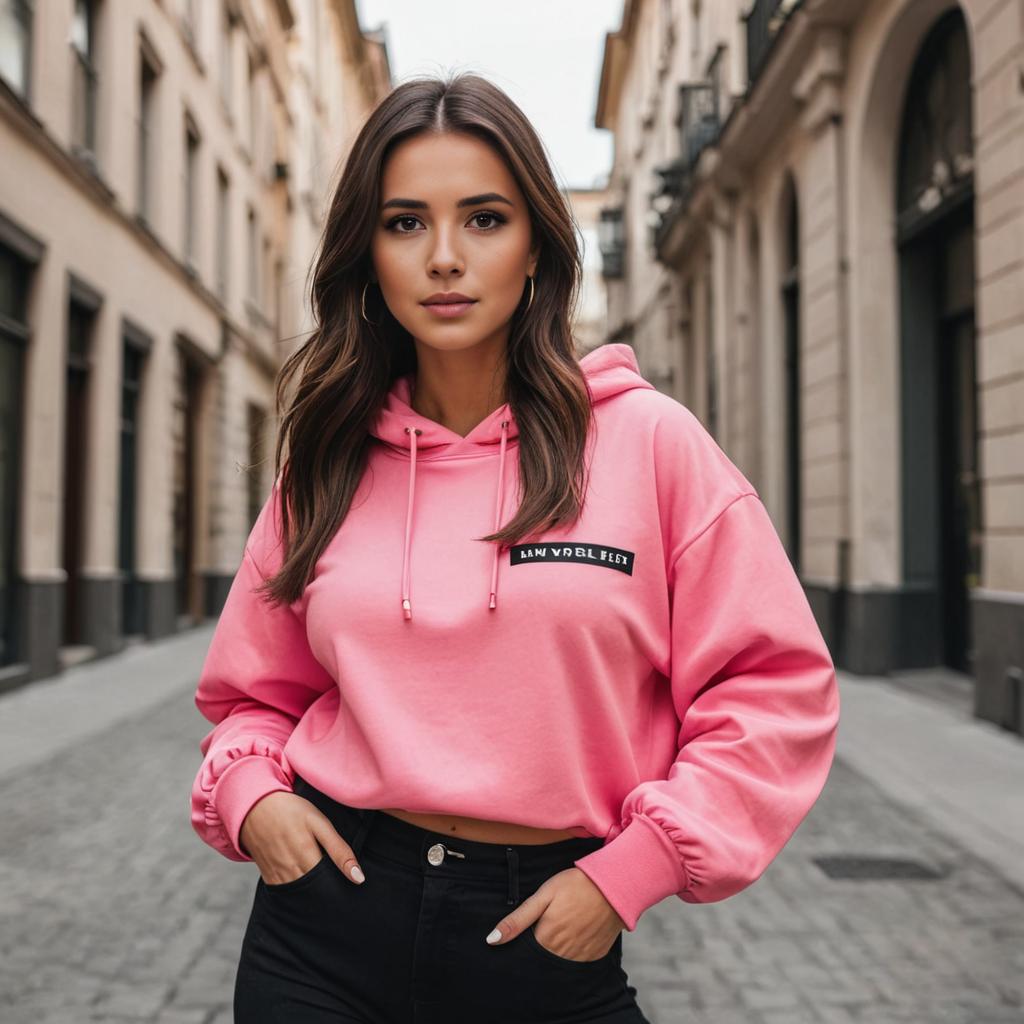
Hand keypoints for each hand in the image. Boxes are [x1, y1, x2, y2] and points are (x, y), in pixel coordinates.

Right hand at [239, 790, 366, 885]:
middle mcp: (291, 872)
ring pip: (301, 897)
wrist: (255, 806)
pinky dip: (298, 893)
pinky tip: (306, 883)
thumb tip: (358, 878)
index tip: (350, 889)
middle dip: (328, 894)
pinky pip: (286, 894)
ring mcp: (277, 877)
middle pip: (316, 895)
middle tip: (339, 889)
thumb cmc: (291, 811)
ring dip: (313, 895)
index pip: (330, 887)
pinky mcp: (268, 878)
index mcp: (307, 858)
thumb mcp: (319, 823)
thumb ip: (339, 850)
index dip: (341, 890)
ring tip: (324, 887)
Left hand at [484, 867, 624, 961]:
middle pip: (543, 959)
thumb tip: (492, 940)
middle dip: (540, 949)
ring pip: (561, 962)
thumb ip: (518, 919)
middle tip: (548, 926)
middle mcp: (563, 954)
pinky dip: (575, 952)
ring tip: (562, 929)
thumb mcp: (543, 895)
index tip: (527, 932)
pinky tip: (577, 933)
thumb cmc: (575, 885)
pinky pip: (579, 961)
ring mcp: (581, 957)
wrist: (613, 885)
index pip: (526, 953)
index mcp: (546, 939)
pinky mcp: (596, 955)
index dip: (524, 943)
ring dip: (557, 952)